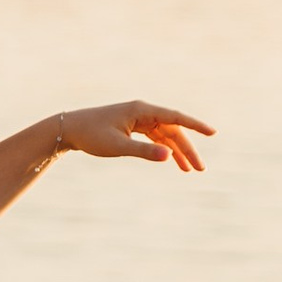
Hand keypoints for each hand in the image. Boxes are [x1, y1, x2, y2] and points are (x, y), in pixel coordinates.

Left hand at [52, 98, 211, 171]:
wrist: (69, 129)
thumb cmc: (91, 135)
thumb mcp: (118, 146)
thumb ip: (143, 151)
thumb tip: (168, 157)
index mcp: (141, 110)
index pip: (175, 117)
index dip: (195, 125)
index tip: (212, 133)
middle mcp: (143, 112)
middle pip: (173, 130)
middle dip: (188, 149)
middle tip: (200, 169)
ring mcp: (138, 119)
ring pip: (165, 135)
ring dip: (178, 151)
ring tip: (190, 170)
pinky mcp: (133, 127)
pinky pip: (155, 137)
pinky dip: (164, 149)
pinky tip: (173, 162)